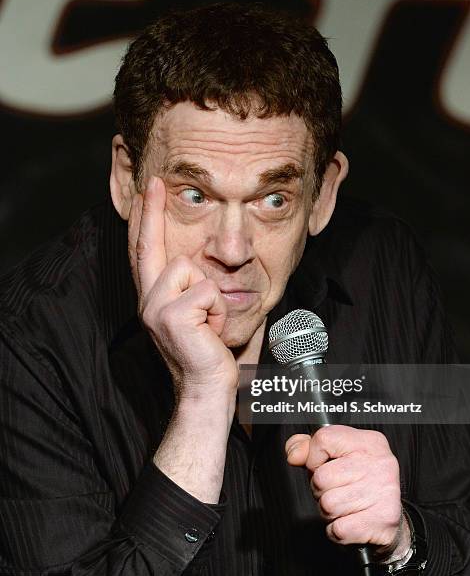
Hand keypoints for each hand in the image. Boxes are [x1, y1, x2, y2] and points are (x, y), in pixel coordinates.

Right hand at [128, 175, 237, 404]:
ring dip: (211, 297)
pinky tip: (211, 330)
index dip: (145, 218)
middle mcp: (148, 301)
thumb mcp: (199, 312)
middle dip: (166, 230)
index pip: (145, 251)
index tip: (149, 189)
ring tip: (209, 322)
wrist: (207, 386)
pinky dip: (218, 310)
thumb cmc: (208, 349)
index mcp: (155, 298)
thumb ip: (193, 284)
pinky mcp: (172, 315)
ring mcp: (156, 308)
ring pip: (191, 269)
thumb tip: (202, 260)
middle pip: (160, 250)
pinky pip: (207, 290)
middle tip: (163, 198)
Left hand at [285, 425, 410, 559]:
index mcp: (369, 442)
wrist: (389, 521)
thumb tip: (294, 454)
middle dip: (320, 490)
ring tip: (345, 506)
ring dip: (329, 512)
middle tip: (337, 491)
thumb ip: (308, 449)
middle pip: (321, 477)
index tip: (322, 466)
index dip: (313, 458)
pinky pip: (339, 529)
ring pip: (328, 505)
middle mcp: (380, 463)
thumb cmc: (358, 484)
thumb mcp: (334, 457)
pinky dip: (338, 531)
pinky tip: (351, 522)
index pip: (323, 439)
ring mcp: (384, 491)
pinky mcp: (384, 520)